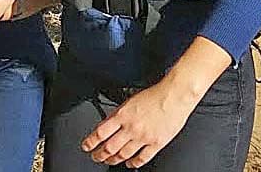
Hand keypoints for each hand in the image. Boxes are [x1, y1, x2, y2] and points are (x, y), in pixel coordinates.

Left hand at [81, 80, 195, 167]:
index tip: (86, 146)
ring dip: (114, 160)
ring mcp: (144, 137)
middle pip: (110, 147)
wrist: (174, 96)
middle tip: (95, 157)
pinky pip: (142, 158)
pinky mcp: (156, 143)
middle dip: (100, 155)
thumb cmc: (154, 95)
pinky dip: (134, 163)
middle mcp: (131, 128)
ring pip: (124, 154)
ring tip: (109, 161)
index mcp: (123, 115)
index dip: (91, 142)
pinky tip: (130, 164)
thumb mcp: (129, 100)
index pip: (100, 133)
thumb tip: (107, 123)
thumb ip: (117, 113)